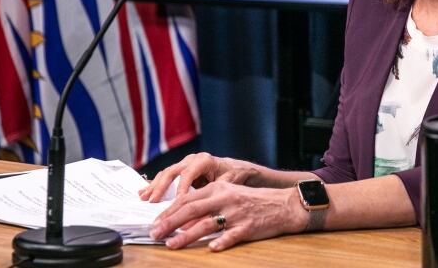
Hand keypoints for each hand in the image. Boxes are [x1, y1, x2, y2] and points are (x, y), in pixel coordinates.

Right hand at [138, 153, 258, 202]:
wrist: (235, 169)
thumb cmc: (234, 175)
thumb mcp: (229, 183)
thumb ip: (216, 192)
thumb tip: (203, 207)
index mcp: (204, 160)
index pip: (188, 174)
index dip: (181, 188)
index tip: (176, 202)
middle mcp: (192, 159)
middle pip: (172, 171)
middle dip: (161, 186)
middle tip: (152, 201)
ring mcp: (185, 164)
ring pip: (166, 173)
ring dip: (154, 186)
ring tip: (143, 198)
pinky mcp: (181, 170)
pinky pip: (166, 176)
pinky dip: (155, 184)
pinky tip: (144, 193)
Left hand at [149, 181, 307, 250]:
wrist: (282, 205)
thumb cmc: (251, 201)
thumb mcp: (228, 195)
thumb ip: (207, 203)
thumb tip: (181, 219)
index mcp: (218, 188)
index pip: (188, 198)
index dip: (169, 210)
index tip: (155, 222)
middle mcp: (225, 198)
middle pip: (192, 210)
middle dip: (170, 222)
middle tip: (155, 233)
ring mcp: (236, 213)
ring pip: (206, 224)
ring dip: (186, 235)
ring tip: (172, 244)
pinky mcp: (247, 227)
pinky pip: (231, 235)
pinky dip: (221, 242)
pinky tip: (211, 248)